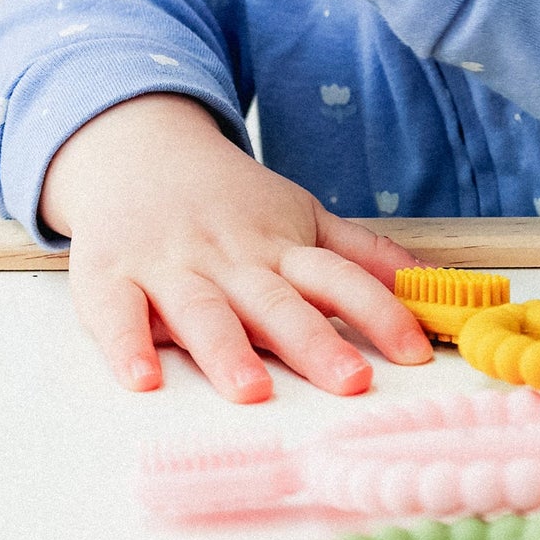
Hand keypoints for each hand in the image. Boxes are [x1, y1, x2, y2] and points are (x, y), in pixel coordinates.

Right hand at [39, 94, 433, 401]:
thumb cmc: (229, 199)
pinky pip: (117, 314)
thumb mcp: (300, 214)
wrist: (135, 149)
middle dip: (316, 342)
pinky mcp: (110, 277)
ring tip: (253, 390)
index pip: (340, 279)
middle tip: (350, 381)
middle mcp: (231, 258)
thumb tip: (429, 280)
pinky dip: (126, 345)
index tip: (414, 354)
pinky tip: (142, 379)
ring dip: (228, 350)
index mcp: (282, 246)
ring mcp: (169, 267)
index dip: (380, 313)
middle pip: (278, 302)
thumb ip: (359, 252)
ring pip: (203, 311)